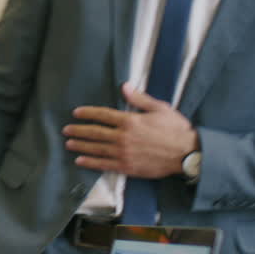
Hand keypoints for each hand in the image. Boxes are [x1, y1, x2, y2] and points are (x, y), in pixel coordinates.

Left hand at [62, 83, 198, 178]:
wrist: (187, 154)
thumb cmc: (176, 129)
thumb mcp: (160, 109)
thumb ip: (140, 99)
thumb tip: (124, 86)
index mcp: (130, 121)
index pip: (103, 115)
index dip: (88, 113)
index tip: (77, 113)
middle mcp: (123, 137)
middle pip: (95, 132)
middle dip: (79, 130)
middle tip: (66, 130)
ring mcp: (124, 153)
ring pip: (96, 148)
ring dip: (80, 146)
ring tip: (68, 144)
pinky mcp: (127, 167)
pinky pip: (104, 165)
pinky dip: (90, 162)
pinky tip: (80, 160)